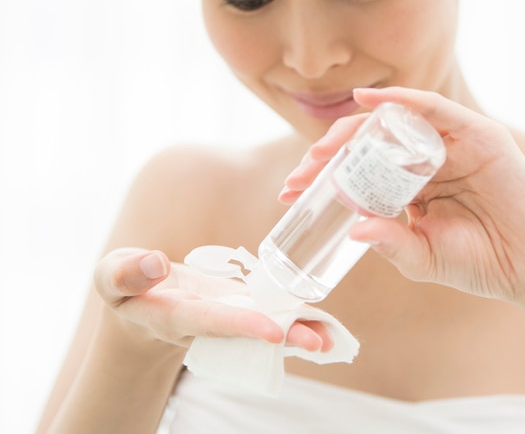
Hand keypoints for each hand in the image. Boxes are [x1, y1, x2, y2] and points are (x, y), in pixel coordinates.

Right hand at [94, 248, 332, 351]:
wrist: (142, 310)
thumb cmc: (124, 289)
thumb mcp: (111, 277)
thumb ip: (126, 273)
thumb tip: (155, 263)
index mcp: (174, 316)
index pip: (209, 320)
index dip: (240, 325)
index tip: (272, 330)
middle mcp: (207, 323)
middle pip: (247, 332)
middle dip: (282, 337)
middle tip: (319, 343)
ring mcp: (225, 318)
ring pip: (262, 327)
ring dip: (297, 333)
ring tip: (331, 340)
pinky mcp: (236, 309)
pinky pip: (265, 315)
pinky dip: (293, 320)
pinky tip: (323, 325)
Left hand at [280, 87, 524, 303]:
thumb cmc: (482, 263)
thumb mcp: (423, 255)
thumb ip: (389, 241)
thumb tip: (351, 229)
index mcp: (415, 188)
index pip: (361, 173)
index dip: (325, 179)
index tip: (291, 192)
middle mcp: (430, 161)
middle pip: (370, 146)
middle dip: (330, 157)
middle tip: (300, 175)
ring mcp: (454, 146)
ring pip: (395, 126)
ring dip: (354, 133)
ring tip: (321, 152)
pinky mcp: (479, 136)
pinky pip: (435, 110)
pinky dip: (402, 102)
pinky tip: (369, 102)